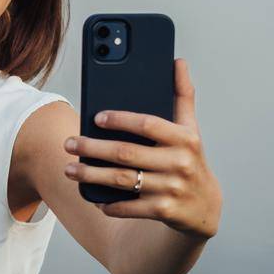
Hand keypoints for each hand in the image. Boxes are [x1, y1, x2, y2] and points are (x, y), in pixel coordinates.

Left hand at [63, 58, 221, 238]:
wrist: (204, 206)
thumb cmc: (189, 160)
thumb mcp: (190, 129)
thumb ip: (182, 96)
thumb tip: (178, 62)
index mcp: (185, 138)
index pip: (148, 124)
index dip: (121, 120)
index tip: (96, 117)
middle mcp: (179, 163)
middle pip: (126, 153)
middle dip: (92, 148)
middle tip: (69, 143)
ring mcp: (172, 188)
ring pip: (123, 180)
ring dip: (91, 175)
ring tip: (69, 169)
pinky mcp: (164, 211)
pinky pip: (129, 206)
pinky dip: (110, 203)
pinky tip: (93, 197)